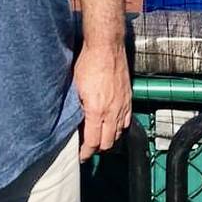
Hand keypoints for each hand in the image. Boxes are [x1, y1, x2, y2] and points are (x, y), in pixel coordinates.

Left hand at [73, 43, 131, 161]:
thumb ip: (76, 108)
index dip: (85, 153)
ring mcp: (123, 104)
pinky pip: (127, 119)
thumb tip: (72, 122)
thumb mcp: (75, 87)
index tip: (80, 156)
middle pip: (108, 142)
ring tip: (99, 137)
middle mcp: (112, 111)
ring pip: (119, 133)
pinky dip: (119, 126)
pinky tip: (112, 124)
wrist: (106, 45)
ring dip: (109, 138)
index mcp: (96, 111)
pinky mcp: (129, 96)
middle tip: (88, 148)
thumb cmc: (88, 62)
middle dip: (97, 149)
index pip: (93, 143)